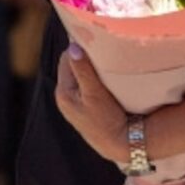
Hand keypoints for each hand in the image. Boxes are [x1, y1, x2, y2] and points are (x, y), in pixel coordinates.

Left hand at [55, 43, 129, 163]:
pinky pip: (86, 85)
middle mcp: (65, 98)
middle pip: (72, 66)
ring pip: (80, 75)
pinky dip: (94, 78)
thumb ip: (83, 70)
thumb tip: (73, 47)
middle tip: (103, 48)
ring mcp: (74, 104)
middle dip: (85, 57)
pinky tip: (106, 77)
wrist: (121, 145)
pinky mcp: (85, 108)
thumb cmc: (107, 120)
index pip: (66, 59)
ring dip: (91, 68)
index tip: (95, 40)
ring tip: (106, 61)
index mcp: (63, 93)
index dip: (79, 48)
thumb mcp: (95, 93)